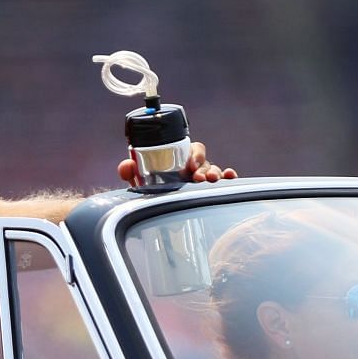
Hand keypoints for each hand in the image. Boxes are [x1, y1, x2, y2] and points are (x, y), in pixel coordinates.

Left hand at [117, 139, 236, 185]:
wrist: (160, 209)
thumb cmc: (156, 189)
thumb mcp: (142, 181)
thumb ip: (132, 172)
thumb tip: (126, 166)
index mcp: (182, 161)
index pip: (195, 149)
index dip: (195, 154)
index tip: (190, 165)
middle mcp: (196, 169)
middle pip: (206, 162)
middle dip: (204, 168)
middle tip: (198, 178)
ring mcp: (205, 179)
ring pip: (215, 171)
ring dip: (215, 173)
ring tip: (211, 180)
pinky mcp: (212, 191)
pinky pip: (225, 182)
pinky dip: (229, 176)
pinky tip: (231, 177)